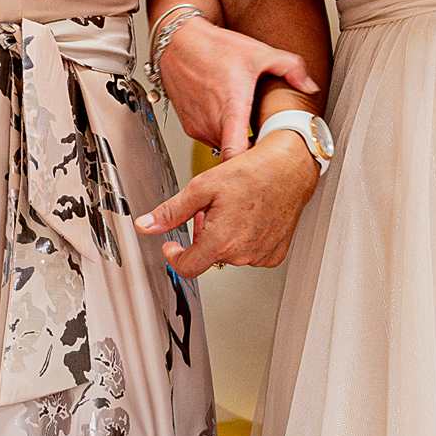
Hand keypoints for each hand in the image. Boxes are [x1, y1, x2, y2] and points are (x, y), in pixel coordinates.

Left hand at [134, 130, 320, 276]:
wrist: (290, 168)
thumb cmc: (251, 173)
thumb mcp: (202, 186)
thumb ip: (172, 211)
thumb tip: (146, 225)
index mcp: (221, 240)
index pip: (188, 267)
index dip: (175, 257)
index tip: (172, 247)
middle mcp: (242, 253)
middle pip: (209, 256)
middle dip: (203, 236)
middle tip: (210, 211)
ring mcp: (261, 255)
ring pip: (230, 254)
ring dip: (225, 238)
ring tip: (233, 210)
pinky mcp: (275, 253)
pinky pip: (251, 254)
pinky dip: (246, 240)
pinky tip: (250, 218)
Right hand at [158, 16, 318, 157]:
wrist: (177, 42)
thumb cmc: (214, 48)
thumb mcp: (259, 52)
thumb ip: (291, 68)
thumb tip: (310, 86)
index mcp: (231, 109)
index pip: (236, 154)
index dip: (251, 166)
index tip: (266, 163)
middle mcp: (211, 123)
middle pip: (236, 154)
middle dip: (253, 150)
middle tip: (268, 138)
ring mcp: (198, 127)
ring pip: (224, 146)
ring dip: (237, 140)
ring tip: (248, 123)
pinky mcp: (190, 128)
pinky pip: (212, 138)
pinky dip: (223, 133)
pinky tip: (229, 114)